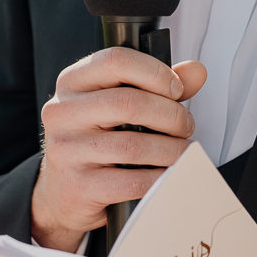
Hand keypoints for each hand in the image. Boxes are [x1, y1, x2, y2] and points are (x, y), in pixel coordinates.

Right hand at [30, 50, 207, 251]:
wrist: (60, 194)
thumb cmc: (94, 144)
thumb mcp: (116, 108)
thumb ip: (155, 88)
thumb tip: (195, 71)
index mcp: (71, 83)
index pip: (115, 61)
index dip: (155, 72)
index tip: (176, 89)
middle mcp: (62, 112)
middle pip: (128, 103)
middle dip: (170, 115)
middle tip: (185, 125)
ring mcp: (66, 150)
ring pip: (133, 145)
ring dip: (171, 149)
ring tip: (182, 151)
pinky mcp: (77, 187)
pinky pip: (132, 181)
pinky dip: (159, 177)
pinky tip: (168, 174)